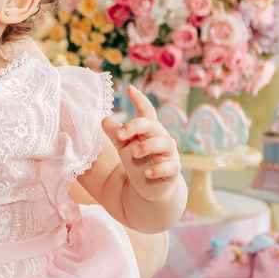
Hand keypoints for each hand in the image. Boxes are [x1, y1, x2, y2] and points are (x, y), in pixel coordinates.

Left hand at [100, 85, 180, 202]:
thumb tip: (105, 119)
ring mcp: (168, 153)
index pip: (146, 111)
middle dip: (136, 126)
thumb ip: (116, 134)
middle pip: (152, 124)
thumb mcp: (123, 147)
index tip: (130, 88)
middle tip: (120, 135)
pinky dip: (159, 169)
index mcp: (148, 130)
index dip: (140, 100)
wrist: (147, 188)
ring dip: (148, 146)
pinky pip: (170, 166)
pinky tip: (147, 173)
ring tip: (133, 153)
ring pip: (165, 142)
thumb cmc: (137, 162)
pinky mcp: (173, 170)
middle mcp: (160, 138)